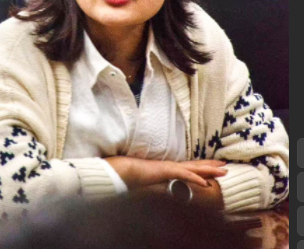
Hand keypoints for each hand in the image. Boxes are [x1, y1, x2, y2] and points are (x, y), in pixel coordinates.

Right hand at [104, 157, 226, 189]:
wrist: (127, 170)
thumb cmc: (138, 175)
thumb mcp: (154, 180)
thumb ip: (162, 182)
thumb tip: (168, 186)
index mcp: (171, 167)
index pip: (191, 166)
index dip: (204, 165)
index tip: (216, 165)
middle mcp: (173, 165)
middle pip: (196, 165)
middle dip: (211, 165)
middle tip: (226, 165)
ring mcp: (171, 167)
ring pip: (194, 169)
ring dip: (209, 170)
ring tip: (223, 172)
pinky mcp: (167, 171)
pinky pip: (184, 175)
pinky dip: (196, 178)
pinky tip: (206, 183)